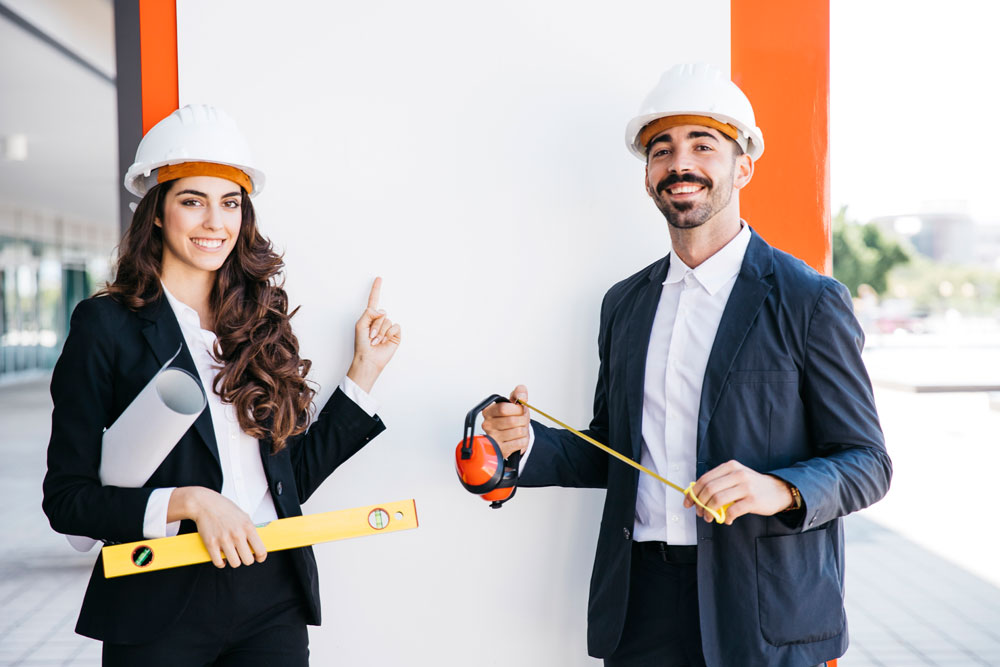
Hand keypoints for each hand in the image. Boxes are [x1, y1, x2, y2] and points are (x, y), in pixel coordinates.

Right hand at [168, 487, 266, 567]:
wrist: (205, 504)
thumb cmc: (224, 508)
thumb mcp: (244, 516)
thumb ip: (250, 530)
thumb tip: (256, 543)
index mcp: (248, 527)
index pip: (261, 550)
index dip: (261, 557)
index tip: (258, 558)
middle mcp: (237, 534)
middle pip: (248, 560)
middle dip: (247, 559)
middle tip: (243, 555)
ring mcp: (224, 540)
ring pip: (235, 563)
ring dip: (234, 561)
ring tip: (232, 554)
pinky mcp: (211, 544)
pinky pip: (219, 562)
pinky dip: (221, 562)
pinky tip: (222, 557)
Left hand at [348, 277, 401, 392]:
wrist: (369, 359)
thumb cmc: (362, 344)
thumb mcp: (360, 325)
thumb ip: (369, 313)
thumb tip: (382, 311)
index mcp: (370, 317)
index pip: (374, 300)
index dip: (376, 289)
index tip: (379, 278)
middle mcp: (380, 321)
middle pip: (381, 313)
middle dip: (374, 325)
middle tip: (370, 336)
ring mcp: (388, 328)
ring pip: (387, 321)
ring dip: (380, 332)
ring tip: (376, 341)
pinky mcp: (395, 334)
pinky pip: (395, 327)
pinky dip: (388, 334)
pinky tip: (384, 341)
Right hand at [481, 385, 530, 458]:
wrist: (512, 436)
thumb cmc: (512, 418)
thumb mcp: (515, 403)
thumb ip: (519, 393)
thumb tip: (522, 394)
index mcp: (488, 411)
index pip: (503, 408)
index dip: (517, 409)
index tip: (520, 409)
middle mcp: (487, 425)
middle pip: (512, 421)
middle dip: (523, 420)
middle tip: (522, 420)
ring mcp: (493, 438)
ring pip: (517, 432)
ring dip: (524, 430)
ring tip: (520, 429)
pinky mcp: (500, 450)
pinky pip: (519, 443)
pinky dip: (524, 440)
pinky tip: (518, 438)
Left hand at [683, 460, 793, 524]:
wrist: (778, 490)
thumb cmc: (752, 485)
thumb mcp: (736, 477)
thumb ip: (718, 482)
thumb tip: (695, 495)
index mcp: (730, 466)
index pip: (704, 479)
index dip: (693, 492)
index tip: (688, 503)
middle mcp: (737, 474)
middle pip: (709, 489)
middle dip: (700, 504)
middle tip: (700, 513)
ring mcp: (746, 487)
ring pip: (718, 500)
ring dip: (709, 512)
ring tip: (710, 518)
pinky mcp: (753, 500)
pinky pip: (732, 511)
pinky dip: (726, 517)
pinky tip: (727, 520)